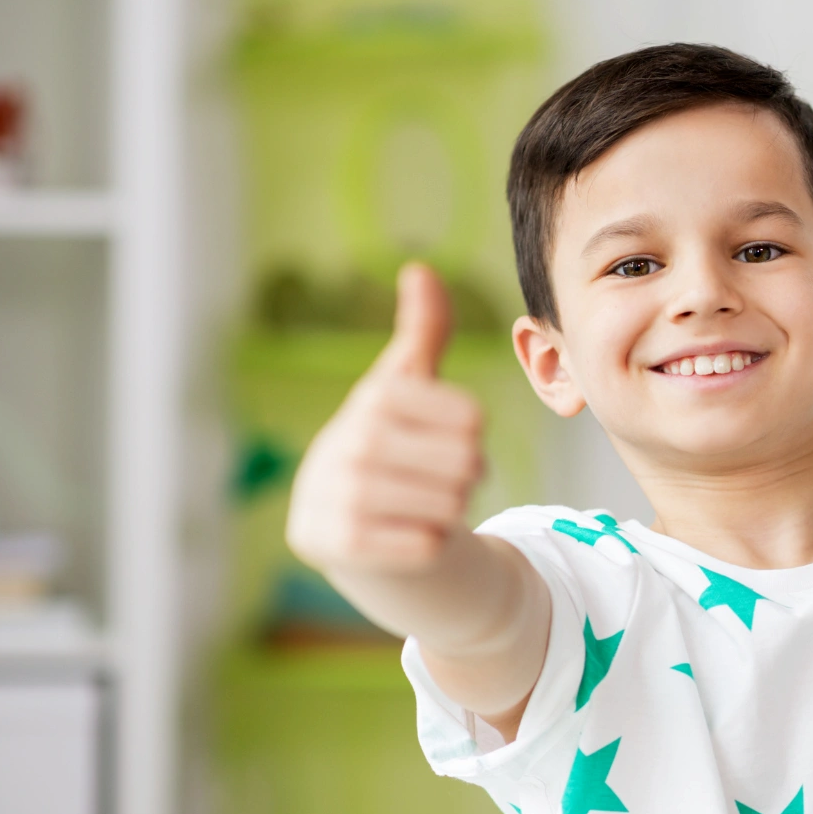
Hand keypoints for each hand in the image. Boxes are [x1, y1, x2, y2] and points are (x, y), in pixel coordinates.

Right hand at [287, 263, 485, 573]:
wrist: (344, 528)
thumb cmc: (391, 448)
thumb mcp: (405, 387)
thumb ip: (422, 332)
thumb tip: (420, 269)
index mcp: (375, 397)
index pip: (474, 420)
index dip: (472, 438)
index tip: (439, 442)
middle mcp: (352, 441)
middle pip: (467, 462)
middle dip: (463, 478)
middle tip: (430, 480)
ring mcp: (341, 494)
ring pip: (450, 505)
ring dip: (446, 511)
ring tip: (415, 505)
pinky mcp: (339, 544)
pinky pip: (424, 545)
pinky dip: (426, 545)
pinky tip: (402, 535)